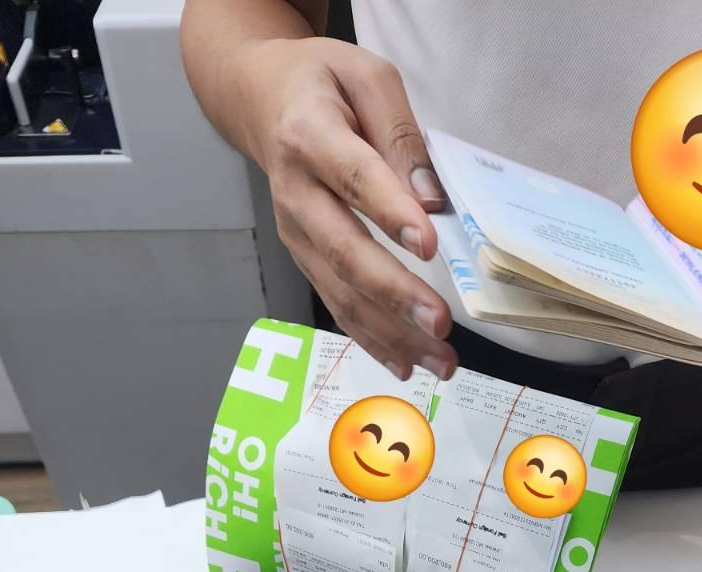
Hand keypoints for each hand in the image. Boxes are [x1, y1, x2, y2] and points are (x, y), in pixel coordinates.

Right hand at [236, 36, 455, 380]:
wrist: (260, 101)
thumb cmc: (323, 85)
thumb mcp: (367, 77)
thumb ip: (400, 135)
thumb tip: (432, 200)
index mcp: (309, 136)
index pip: (353, 178)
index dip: (390, 212)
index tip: (429, 244)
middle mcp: (295, 193)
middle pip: (345, 251)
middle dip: (394, 293)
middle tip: (440, 323)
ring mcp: (296, 234)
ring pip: (342, 291)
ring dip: (392, 332)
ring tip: (440, 360)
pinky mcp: (305, 259)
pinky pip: (337, 305)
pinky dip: (372, 339)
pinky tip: (406, 364)